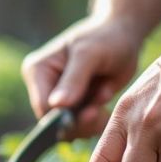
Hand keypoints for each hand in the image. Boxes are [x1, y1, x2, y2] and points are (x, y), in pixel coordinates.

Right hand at [21, 16, 140, 136]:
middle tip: (102, 110)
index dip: (65, 117)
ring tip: (104, 97)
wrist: (123, 35)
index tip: (92, 112)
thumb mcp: (90, 55)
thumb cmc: (106, 38)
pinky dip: (94, 119)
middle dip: (80, 120)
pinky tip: (104, 101)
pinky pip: (79, 125)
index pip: (43, 107)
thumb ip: (74, 79)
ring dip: (89, 120)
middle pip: (53, 121)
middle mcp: (41, 84)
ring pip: (67, 126)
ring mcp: (56, 95)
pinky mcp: (71, 104)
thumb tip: (56, 105)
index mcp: (37, 70)